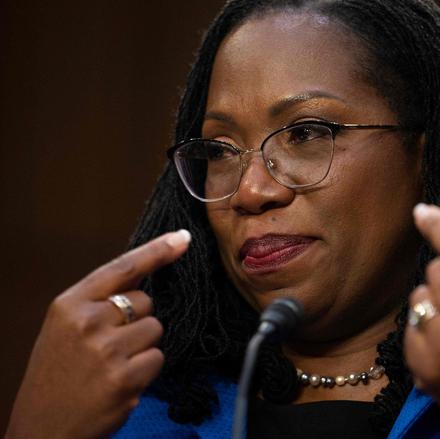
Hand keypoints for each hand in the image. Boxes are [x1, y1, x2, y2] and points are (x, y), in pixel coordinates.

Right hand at [6, 230, 190, 438]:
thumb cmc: (56, 377)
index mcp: (70, 304)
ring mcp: (107, 350)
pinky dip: (145, 371)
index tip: (182, 238)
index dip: (156, 251)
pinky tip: (120, 384)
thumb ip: (98, 304)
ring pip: (155, 330)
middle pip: (146, 303)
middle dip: (137, 322)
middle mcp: (88, 322)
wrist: (40, 430)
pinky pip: (158, 358)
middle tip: (108, 348)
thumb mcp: (64, 329)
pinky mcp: (125, 377)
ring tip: (112, 368)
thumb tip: (143, 281)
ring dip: (142, 349)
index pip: (122, 268)